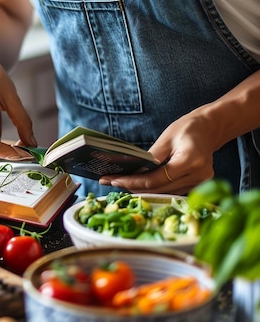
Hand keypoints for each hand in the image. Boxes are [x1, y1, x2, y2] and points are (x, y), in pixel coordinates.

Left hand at [100, 112, 216, 194]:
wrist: (210, 129)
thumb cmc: (187, 129)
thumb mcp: (166, 138)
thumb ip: (151, 157)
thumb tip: (132, 172)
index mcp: (190, 161)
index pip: (156, 179)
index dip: (134, 182)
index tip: (115, 179)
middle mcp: (198, 175)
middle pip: (159, 189)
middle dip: (133, 187)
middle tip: (111, 182)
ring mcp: (200, 182)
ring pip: (164, 193)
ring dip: (142, 190)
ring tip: (120, 184)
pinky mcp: (197, 185)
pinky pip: (171, 191)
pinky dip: (154, 189)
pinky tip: (138, 185)